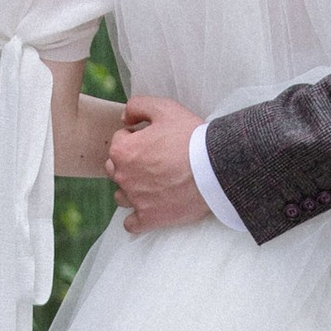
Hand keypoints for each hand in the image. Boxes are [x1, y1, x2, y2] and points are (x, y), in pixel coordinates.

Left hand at [109, 95, 209, 232]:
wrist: (215, 168)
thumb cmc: (191, 137)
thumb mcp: (164, 108)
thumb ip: (137, 106)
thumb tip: (124, 118)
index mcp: (123, 150)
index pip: (120, 140)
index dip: (137, 136)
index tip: (156, 139)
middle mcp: (123, 177)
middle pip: (115, 168)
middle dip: (130, 162)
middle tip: (155, 160)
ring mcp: (136, 200)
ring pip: (121, 196)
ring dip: (131, 189)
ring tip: (153, 183)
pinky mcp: (150, 218)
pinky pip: (132, 224)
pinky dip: (136, 218)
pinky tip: (148, 209)